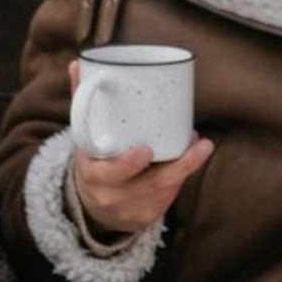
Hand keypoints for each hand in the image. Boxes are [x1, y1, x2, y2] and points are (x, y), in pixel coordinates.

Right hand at [68, 61, 212, 234]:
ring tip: (202, 145)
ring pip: (163, 192)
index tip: (146, 151)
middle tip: (195, 142)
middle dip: (175, 167)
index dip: (127, 166)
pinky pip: (167, 199)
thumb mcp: (84, 135)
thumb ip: (82, 100)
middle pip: (146, 185)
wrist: (91, 203)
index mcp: (93, 173)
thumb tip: (79, 62)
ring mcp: (128, 210)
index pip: (109, 173)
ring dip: (185, 168)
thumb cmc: (94, 159)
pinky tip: (192, 160)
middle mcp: (109, 196)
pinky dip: (180, 180)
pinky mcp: (145, 218)